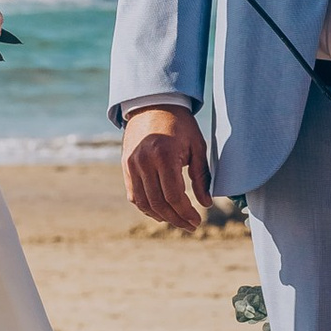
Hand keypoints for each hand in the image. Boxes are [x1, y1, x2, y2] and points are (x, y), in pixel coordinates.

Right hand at [123, 103, 212, 230]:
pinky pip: (134, 195)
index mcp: (164, 155)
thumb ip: (201, 176)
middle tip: (191, 226)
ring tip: (177, 221)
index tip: (198, 221)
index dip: (186, 213)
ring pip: (144, 203)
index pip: (174, 196)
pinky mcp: (125, 166)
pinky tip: (161, 212)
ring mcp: (131, 165)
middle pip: (159, 203)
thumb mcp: (197, 146)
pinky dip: (147, 208)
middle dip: (176, 219)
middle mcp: (144, 161)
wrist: (153, 104)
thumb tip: (205, 204)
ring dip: (162, 217)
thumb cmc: (180, 125)